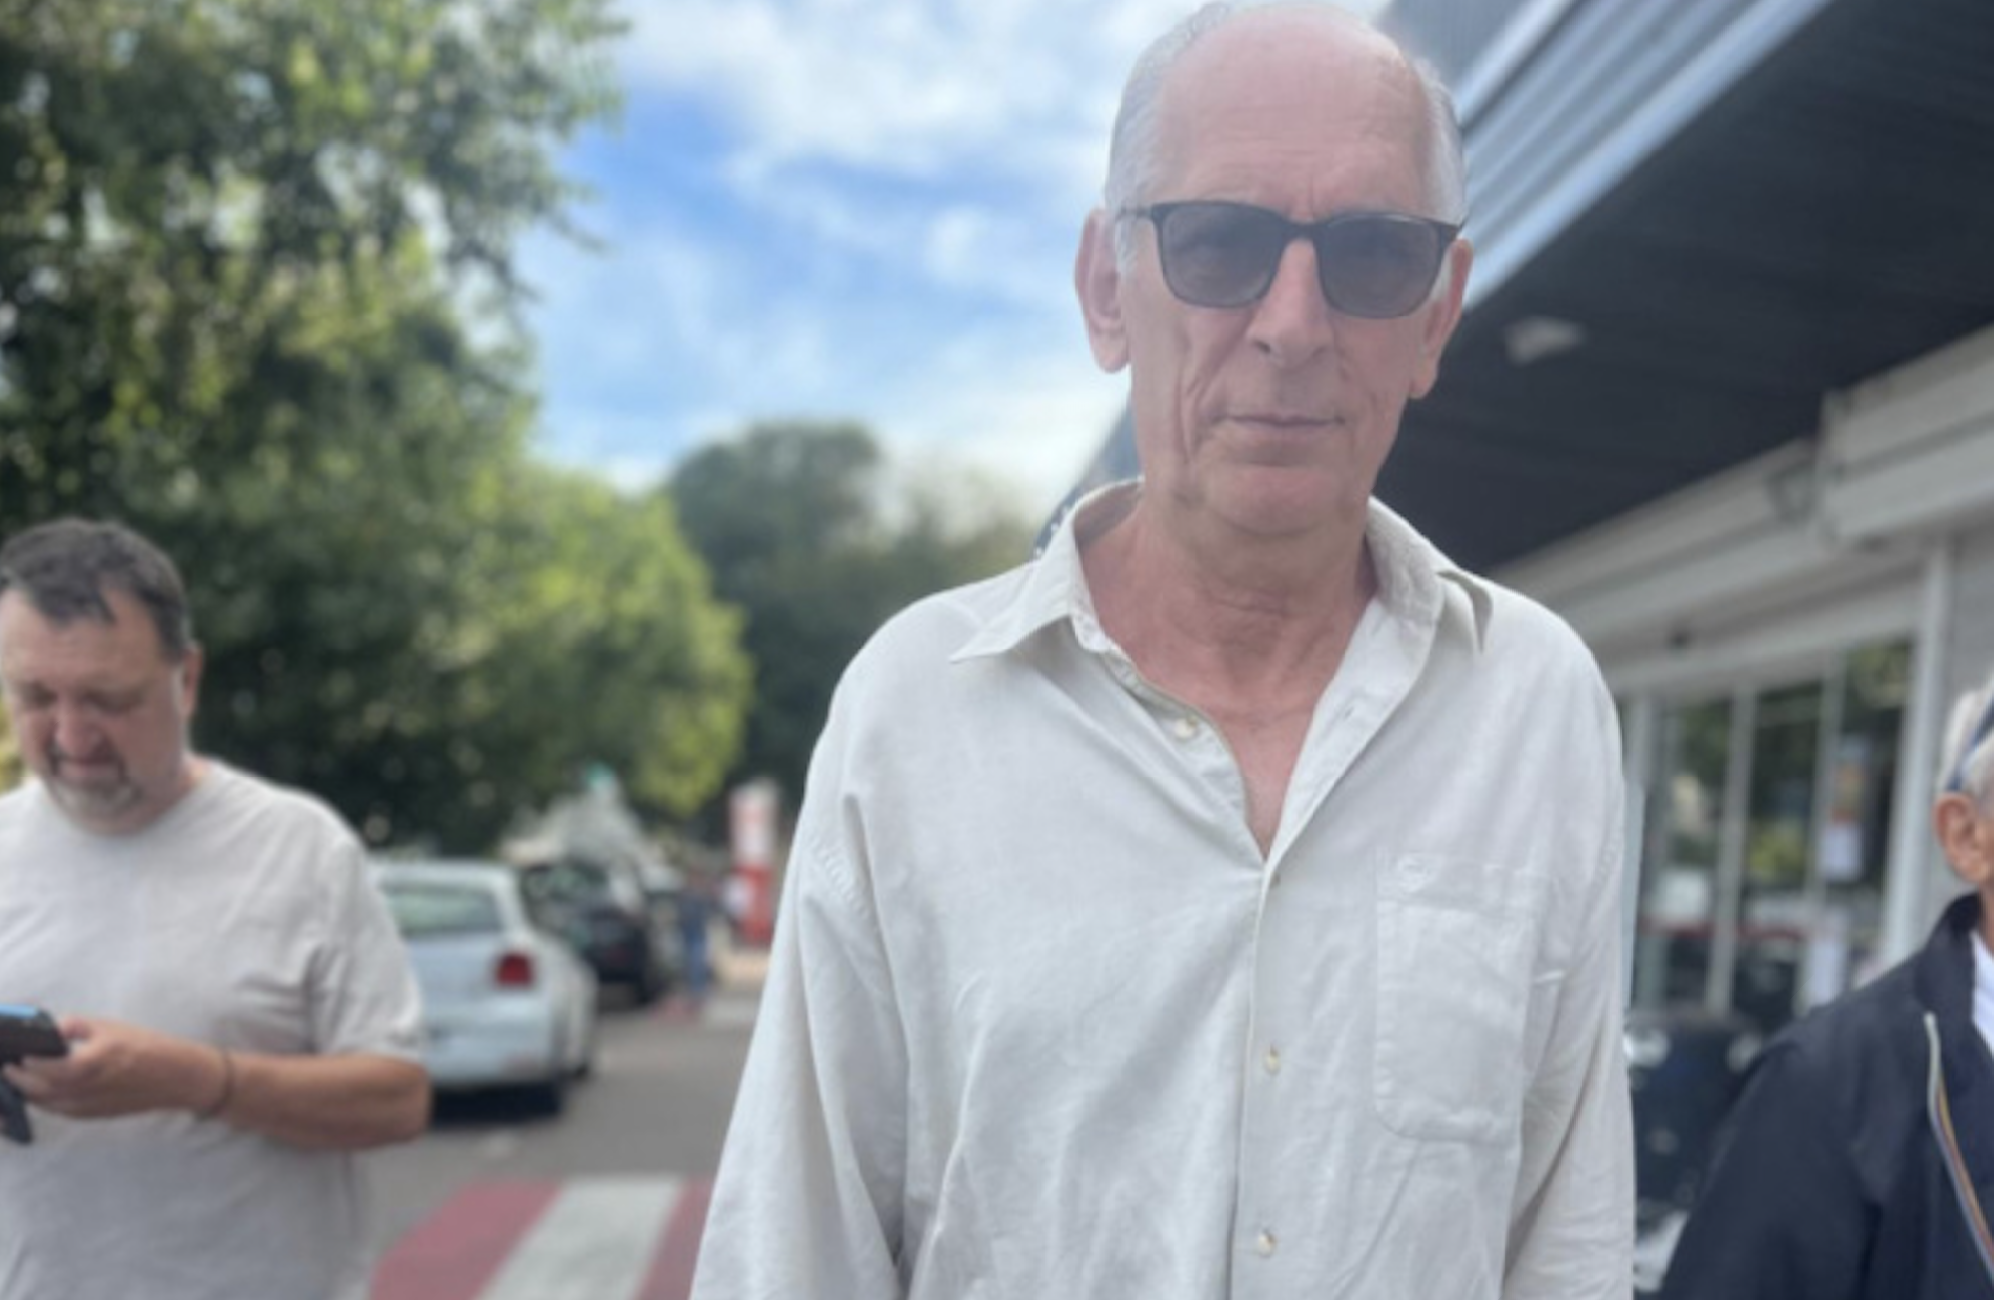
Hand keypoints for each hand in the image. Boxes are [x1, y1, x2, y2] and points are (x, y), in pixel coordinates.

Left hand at [0, 1016, 224, 1120]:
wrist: (178, 1077)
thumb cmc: (148, 1047)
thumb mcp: (113, 1026)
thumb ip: (77, 1026)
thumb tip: (50, 1029)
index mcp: (92, 1061)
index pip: (46, 1067)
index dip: (26, 1063)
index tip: (15, 1053)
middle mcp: (87, 1087)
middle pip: (39, 1090)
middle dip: (20, 1080)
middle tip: (9, 1068)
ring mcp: (89, 1105)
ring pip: (46, 1104)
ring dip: (30, 1092)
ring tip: (21, 1079)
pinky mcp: (94, 1114)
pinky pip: (60, 1110)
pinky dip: (46, 1101)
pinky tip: (43, 1091)